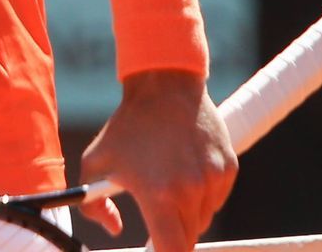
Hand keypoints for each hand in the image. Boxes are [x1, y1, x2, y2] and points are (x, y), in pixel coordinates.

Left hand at [80, 70, 236, 251]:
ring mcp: (213, 179)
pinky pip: (216, 199)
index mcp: (158, 194)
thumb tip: (113, 228)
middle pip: (189, 238)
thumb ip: (92, 204)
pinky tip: (186, 171)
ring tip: (169, 183)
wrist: (165, 87)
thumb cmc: (127, 126)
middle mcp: (191, 190)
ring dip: (187, 214)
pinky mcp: (229, 169)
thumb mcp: (95, 162)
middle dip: (173, 236)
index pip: (172, 249)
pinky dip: (203, 196)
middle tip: (159, 223)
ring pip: (203, 219)